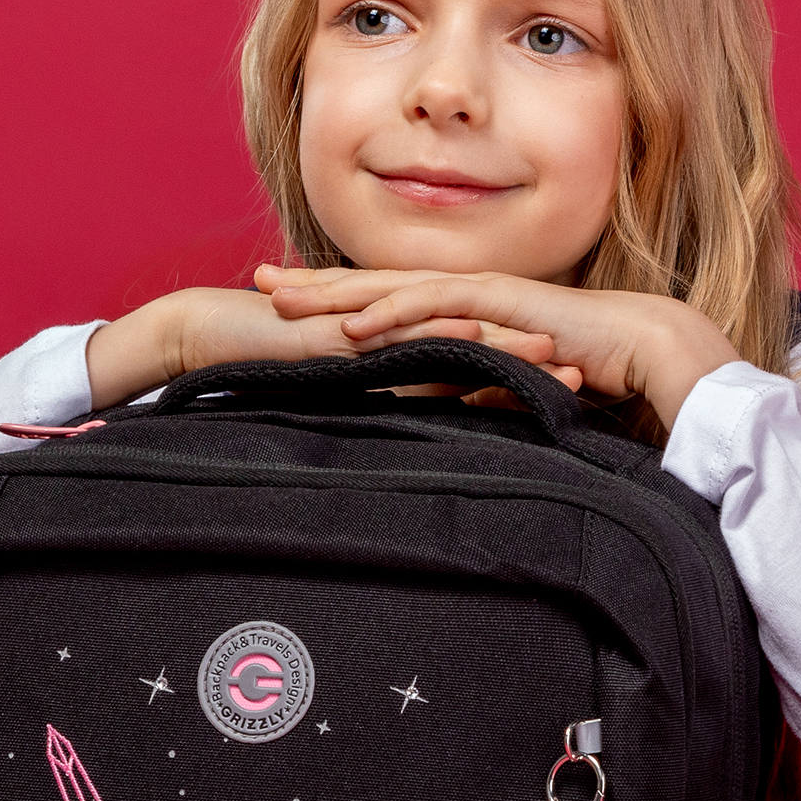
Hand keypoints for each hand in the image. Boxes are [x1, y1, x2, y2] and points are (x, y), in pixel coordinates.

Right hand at [86, 279, 569, 410]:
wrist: (206, 335)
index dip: (525, 378)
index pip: (475, 366)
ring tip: (558, 361)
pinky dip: (438, 335)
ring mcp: (374, 327)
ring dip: (506, 346)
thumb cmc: (266, 371)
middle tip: (594, 377)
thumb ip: (380, 419)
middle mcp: (397, 335)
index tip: (577, 397)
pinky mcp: (344, 327)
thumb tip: (419, 473)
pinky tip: (475, 340)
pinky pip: (396, 332)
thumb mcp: (338, 403)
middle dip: (535, 360)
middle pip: (480, 346)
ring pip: (452, 335)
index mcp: (401, 354)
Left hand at [259, 265, 737, 431]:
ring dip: (336, 293)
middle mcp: (470, 293)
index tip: (291, 306)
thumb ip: (487, 389)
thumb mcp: (522, 386)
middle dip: (317, 282)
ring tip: (282, 299)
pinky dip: (391, 315)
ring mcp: (484, 293)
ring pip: (394, 288)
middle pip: (378, 284)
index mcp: (471, 309)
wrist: (655, 354)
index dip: (340, 300)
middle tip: (258, 280)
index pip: (393, 301)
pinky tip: (351, 325)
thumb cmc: (602, 373)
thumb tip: (459, 405)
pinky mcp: (503, 306)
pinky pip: (436, 308)